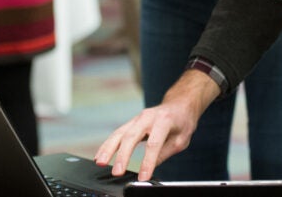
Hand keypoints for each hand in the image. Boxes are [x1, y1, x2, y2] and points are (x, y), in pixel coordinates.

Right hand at [94, 70, 218, 179]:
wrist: (179, 104)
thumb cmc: (182, 122)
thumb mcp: (181, 140)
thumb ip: (164, 154)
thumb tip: (149, 171)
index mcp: (164, 120)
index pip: (154, 143)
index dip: (148, 162)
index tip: (143, 178)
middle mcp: (148, 117)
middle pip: (132, 136)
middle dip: (123, 155)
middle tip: (117, 172)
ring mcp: (137, 118)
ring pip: (120, 133)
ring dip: (108, 149)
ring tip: (100, 162)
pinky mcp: (131, 123)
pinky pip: (117, 134)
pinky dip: (107, 145)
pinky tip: (100, 156)